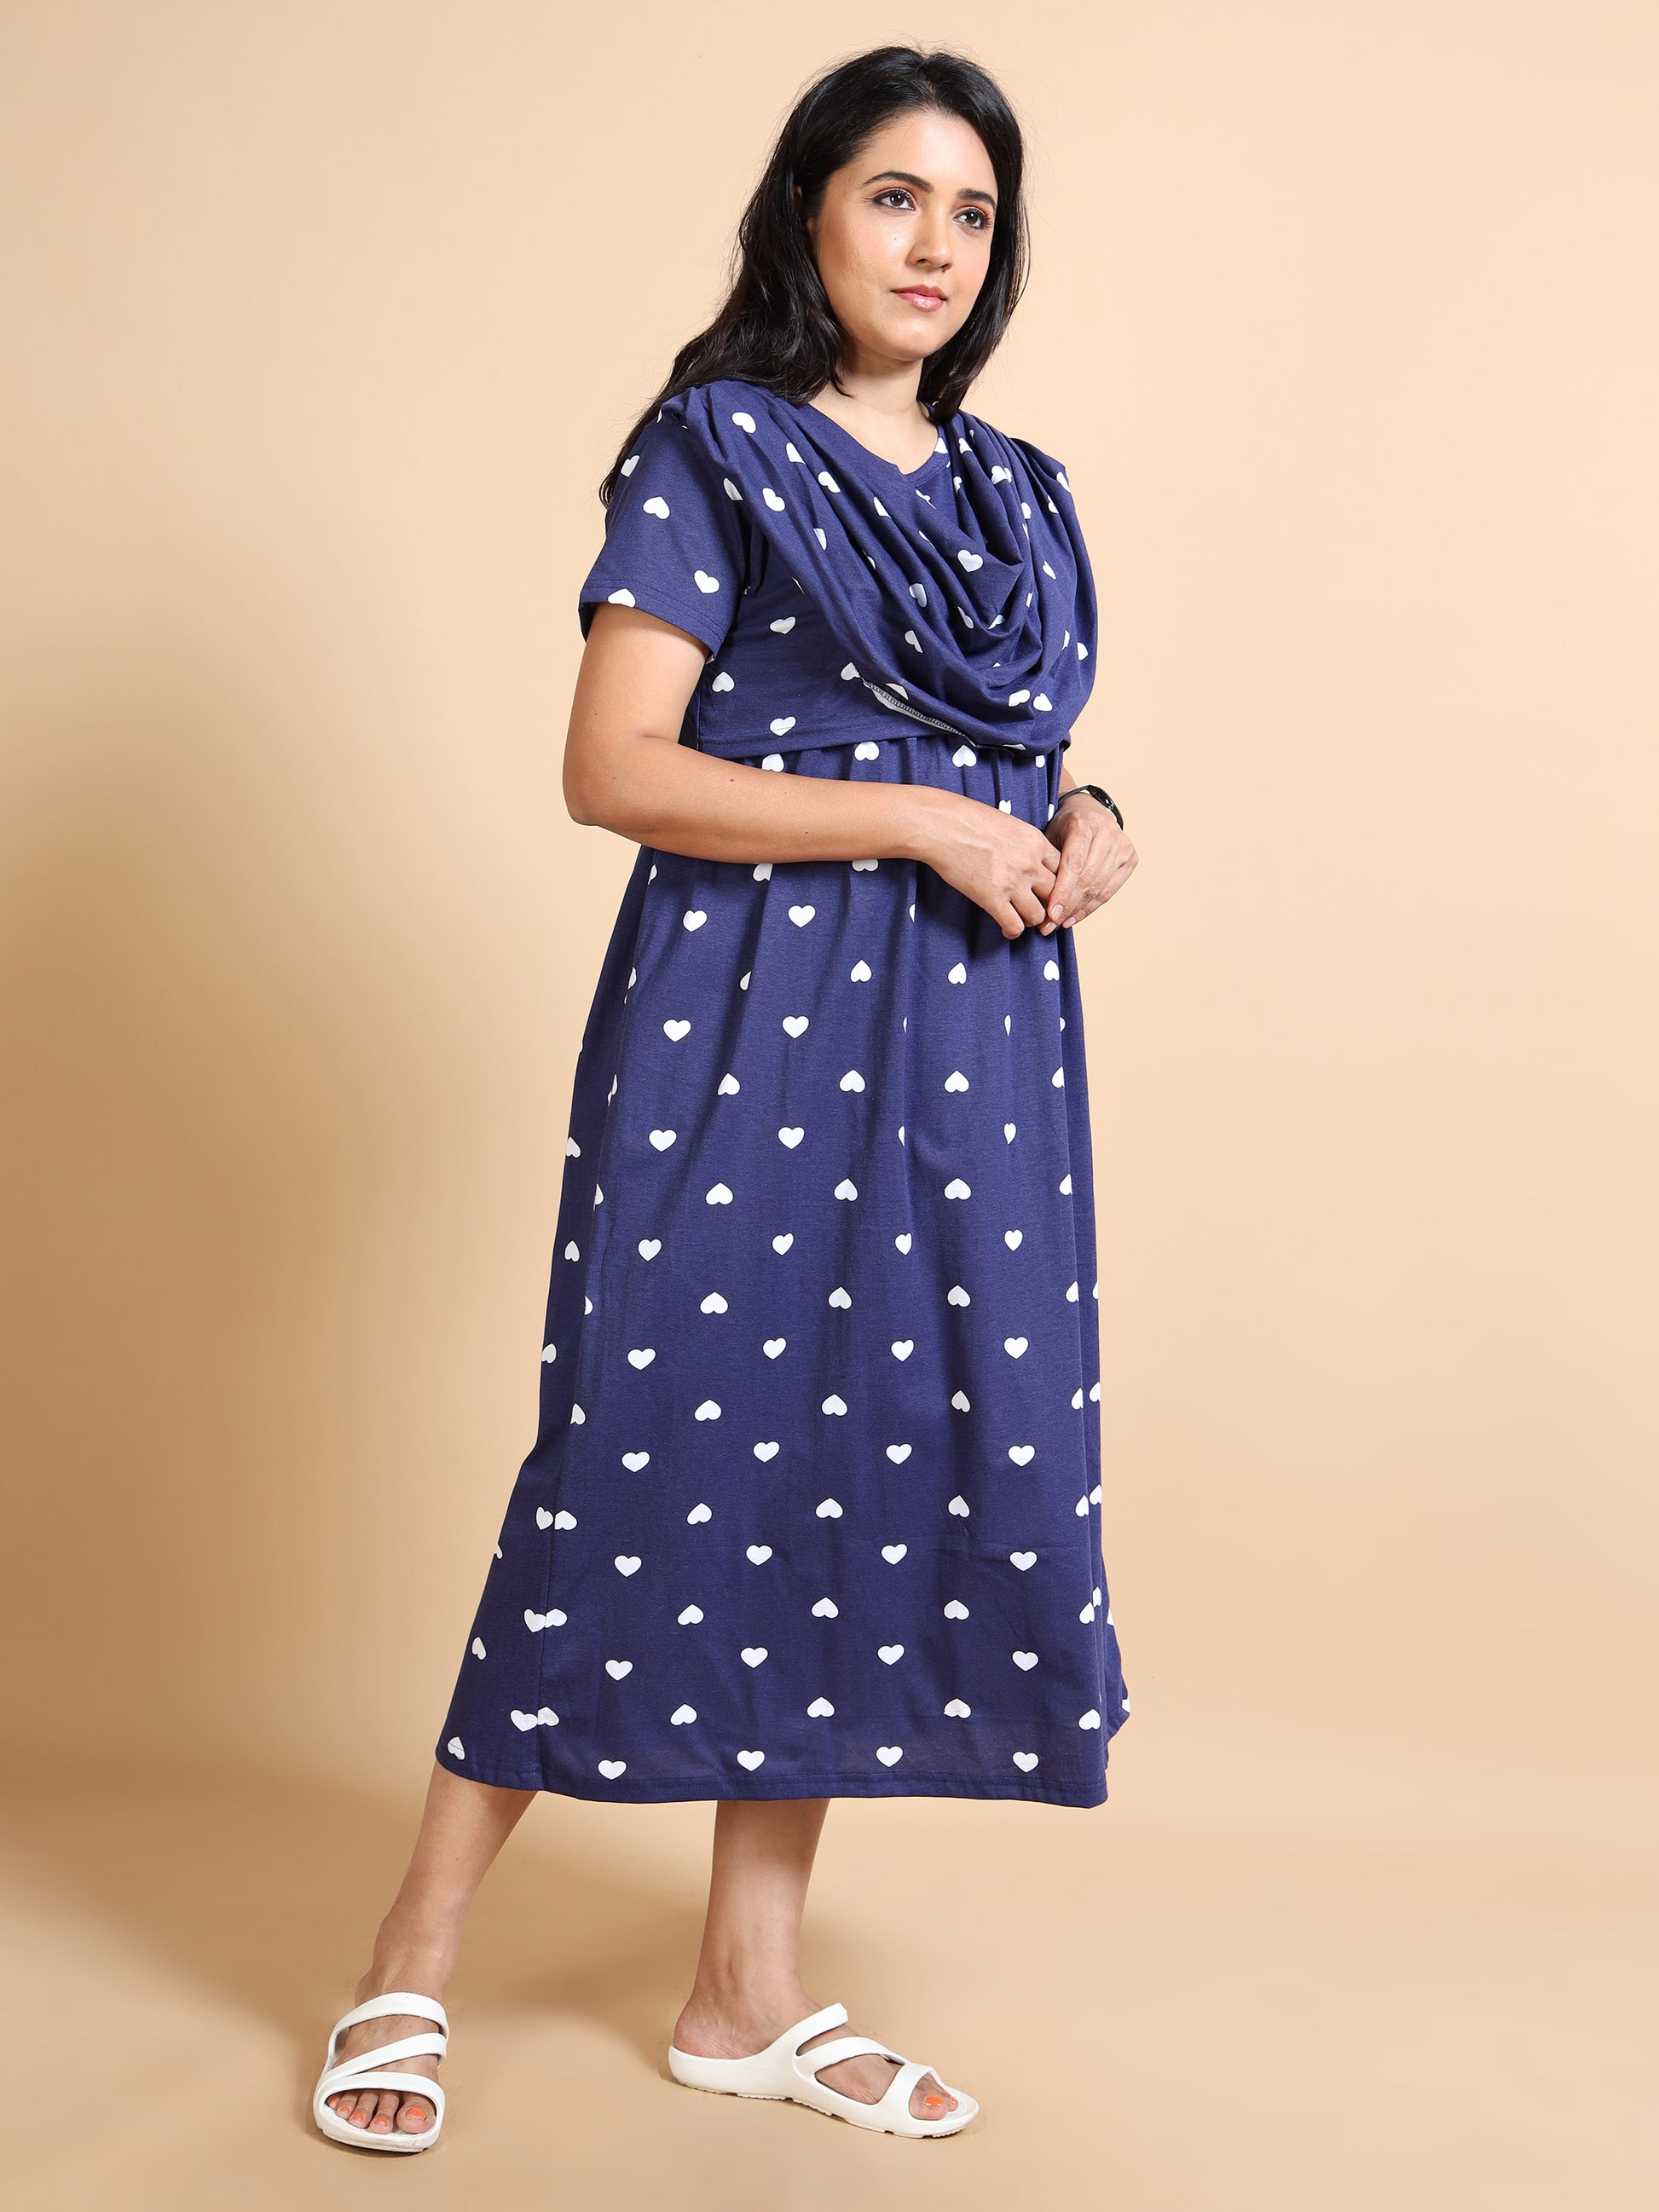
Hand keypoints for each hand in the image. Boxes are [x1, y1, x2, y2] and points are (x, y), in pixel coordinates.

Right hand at [914, 791, 1061, 939]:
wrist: (942, 826)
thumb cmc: (967, 818)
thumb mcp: (1007, 822)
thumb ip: (1022, 841)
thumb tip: (1023, 853)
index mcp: (1035, 842)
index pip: (1063, 868)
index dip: (1058, 881)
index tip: (1048, 888)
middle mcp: (1030, 864)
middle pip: (1057, 893)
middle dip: (1051, 904)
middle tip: (1042, 909)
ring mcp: (1013, 883)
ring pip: (1039, 915)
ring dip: (1033, 920)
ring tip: (1024, 919)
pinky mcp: (992, 899)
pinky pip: (1014, 926)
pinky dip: (1013, 931)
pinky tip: (1006, 929)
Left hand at [1038, 793, 1136, 932]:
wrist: (1090, 811)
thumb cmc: (1065, 826)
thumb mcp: (1051, 834)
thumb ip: (1048, 861)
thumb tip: (1037, 899)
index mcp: (1084, 823)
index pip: (1074, 863)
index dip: (1062, 891)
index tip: (1050, 914)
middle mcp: (1107, 833)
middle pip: (1087, 879)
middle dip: (1067, 906)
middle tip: (1048, 925)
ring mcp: (1122, 846)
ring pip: (1098, 888)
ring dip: (1077, 911)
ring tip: (1058, 924)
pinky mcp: (1130, 858)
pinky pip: (1108, 891)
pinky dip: (1090, 908)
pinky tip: (1074, 917)